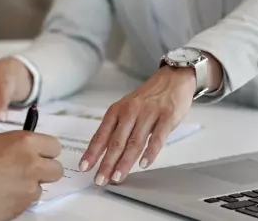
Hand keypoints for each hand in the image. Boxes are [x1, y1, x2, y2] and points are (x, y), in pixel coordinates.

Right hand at [0, 131, 63, 220]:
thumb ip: (3, 141)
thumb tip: (8, 146)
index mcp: (23, 143)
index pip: (54, 146)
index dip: (45, 150)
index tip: (37, 153)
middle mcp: (30, 166)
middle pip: (56, 170)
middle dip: (44, 170)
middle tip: (27, 170)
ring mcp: (27, 190)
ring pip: (40, 189)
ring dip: (28, 186)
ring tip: (6, 184)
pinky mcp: (19, 209)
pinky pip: (26, 203)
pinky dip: (16, 200)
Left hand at [80, 66, 194, 185]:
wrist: (173, 78)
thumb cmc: (148, 98)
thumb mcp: (127, 108)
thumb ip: (118, 128)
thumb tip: (103, 153)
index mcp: (117, 110)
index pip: (101, 135)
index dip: (92, 152)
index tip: (84, 167)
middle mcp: (130, 112)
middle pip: (116, 142)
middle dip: (106, 163)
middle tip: (100, 180)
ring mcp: (149, 114)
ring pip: (134, 142)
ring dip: (125, 162)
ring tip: (117, 177)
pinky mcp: (167, 116)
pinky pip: (157, 137)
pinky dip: (150, 152)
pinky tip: (143, 164)